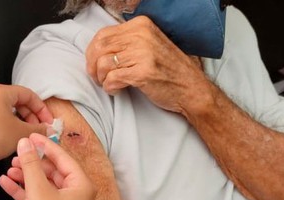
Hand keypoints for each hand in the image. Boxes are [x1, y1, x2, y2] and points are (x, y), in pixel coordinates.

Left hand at [0, 84, 52, 163]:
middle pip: (20, 103)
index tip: (48, 121)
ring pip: (11, 113)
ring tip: (30, 136)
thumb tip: (48, 129)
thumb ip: (39, 129)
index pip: (29, 95)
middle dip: (33, 118)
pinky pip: (3, 120)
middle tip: (40, 129)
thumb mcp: (22, 132)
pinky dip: (13, 127)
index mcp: (2, 92)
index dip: (42, 109)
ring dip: (24, 124)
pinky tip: (18, 139)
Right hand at [0, 133, 95, 199]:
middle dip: (33, 162)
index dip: (46, 145)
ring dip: (25, 176)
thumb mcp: (38, 189)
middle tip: (18, 153)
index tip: (32, 136)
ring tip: (10, 169)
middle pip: (53, 170)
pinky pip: (36, 197)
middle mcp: (76, 195)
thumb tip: (25, 144)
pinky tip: (7, 183)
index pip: (63, 158)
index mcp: (81, 185)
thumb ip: (30, 164)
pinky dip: (22, 190)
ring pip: (43, 184)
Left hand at [85, 16, 205, 113]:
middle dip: (93, 66)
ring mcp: (142, 54)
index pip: (103, 34)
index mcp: (141, 25)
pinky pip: (112, 79)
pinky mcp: (142, 73)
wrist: (191, 88)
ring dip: (101, 79)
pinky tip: (117, 90)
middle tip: (98, 78)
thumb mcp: (149, 45)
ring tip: (109, 84)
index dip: (92, 52)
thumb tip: (97, 49)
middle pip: (100, 48)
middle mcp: (141, 35)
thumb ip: (127, 42)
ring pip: (103, 64)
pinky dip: (110, 88)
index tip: (93, 64)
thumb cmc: (169, 70)